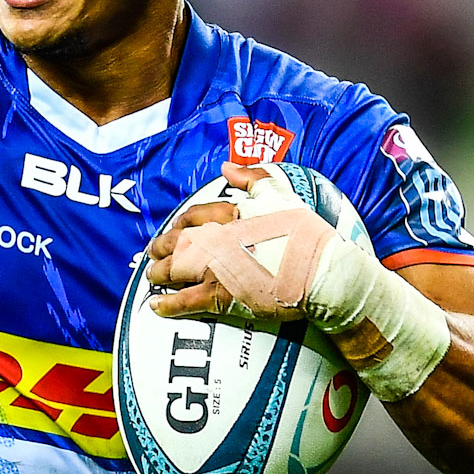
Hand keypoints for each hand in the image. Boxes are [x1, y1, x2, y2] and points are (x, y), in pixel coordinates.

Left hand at [144, 162, 334, 323]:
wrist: (321, 270)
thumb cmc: (304, 233)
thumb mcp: (278, 194)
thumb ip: (250, 178)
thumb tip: (227, 166)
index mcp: (228, 214)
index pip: (191, 217)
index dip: (179, 225)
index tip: (174, 230)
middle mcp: (215, 240)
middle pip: (176, 243)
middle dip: (161, 249)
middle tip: (153, 254)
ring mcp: (215, 269)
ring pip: (175, 271)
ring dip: (159, 275)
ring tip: (152, 278)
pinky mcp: (221, 296)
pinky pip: (184, 301)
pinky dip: (167, 305)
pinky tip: (156, 306)